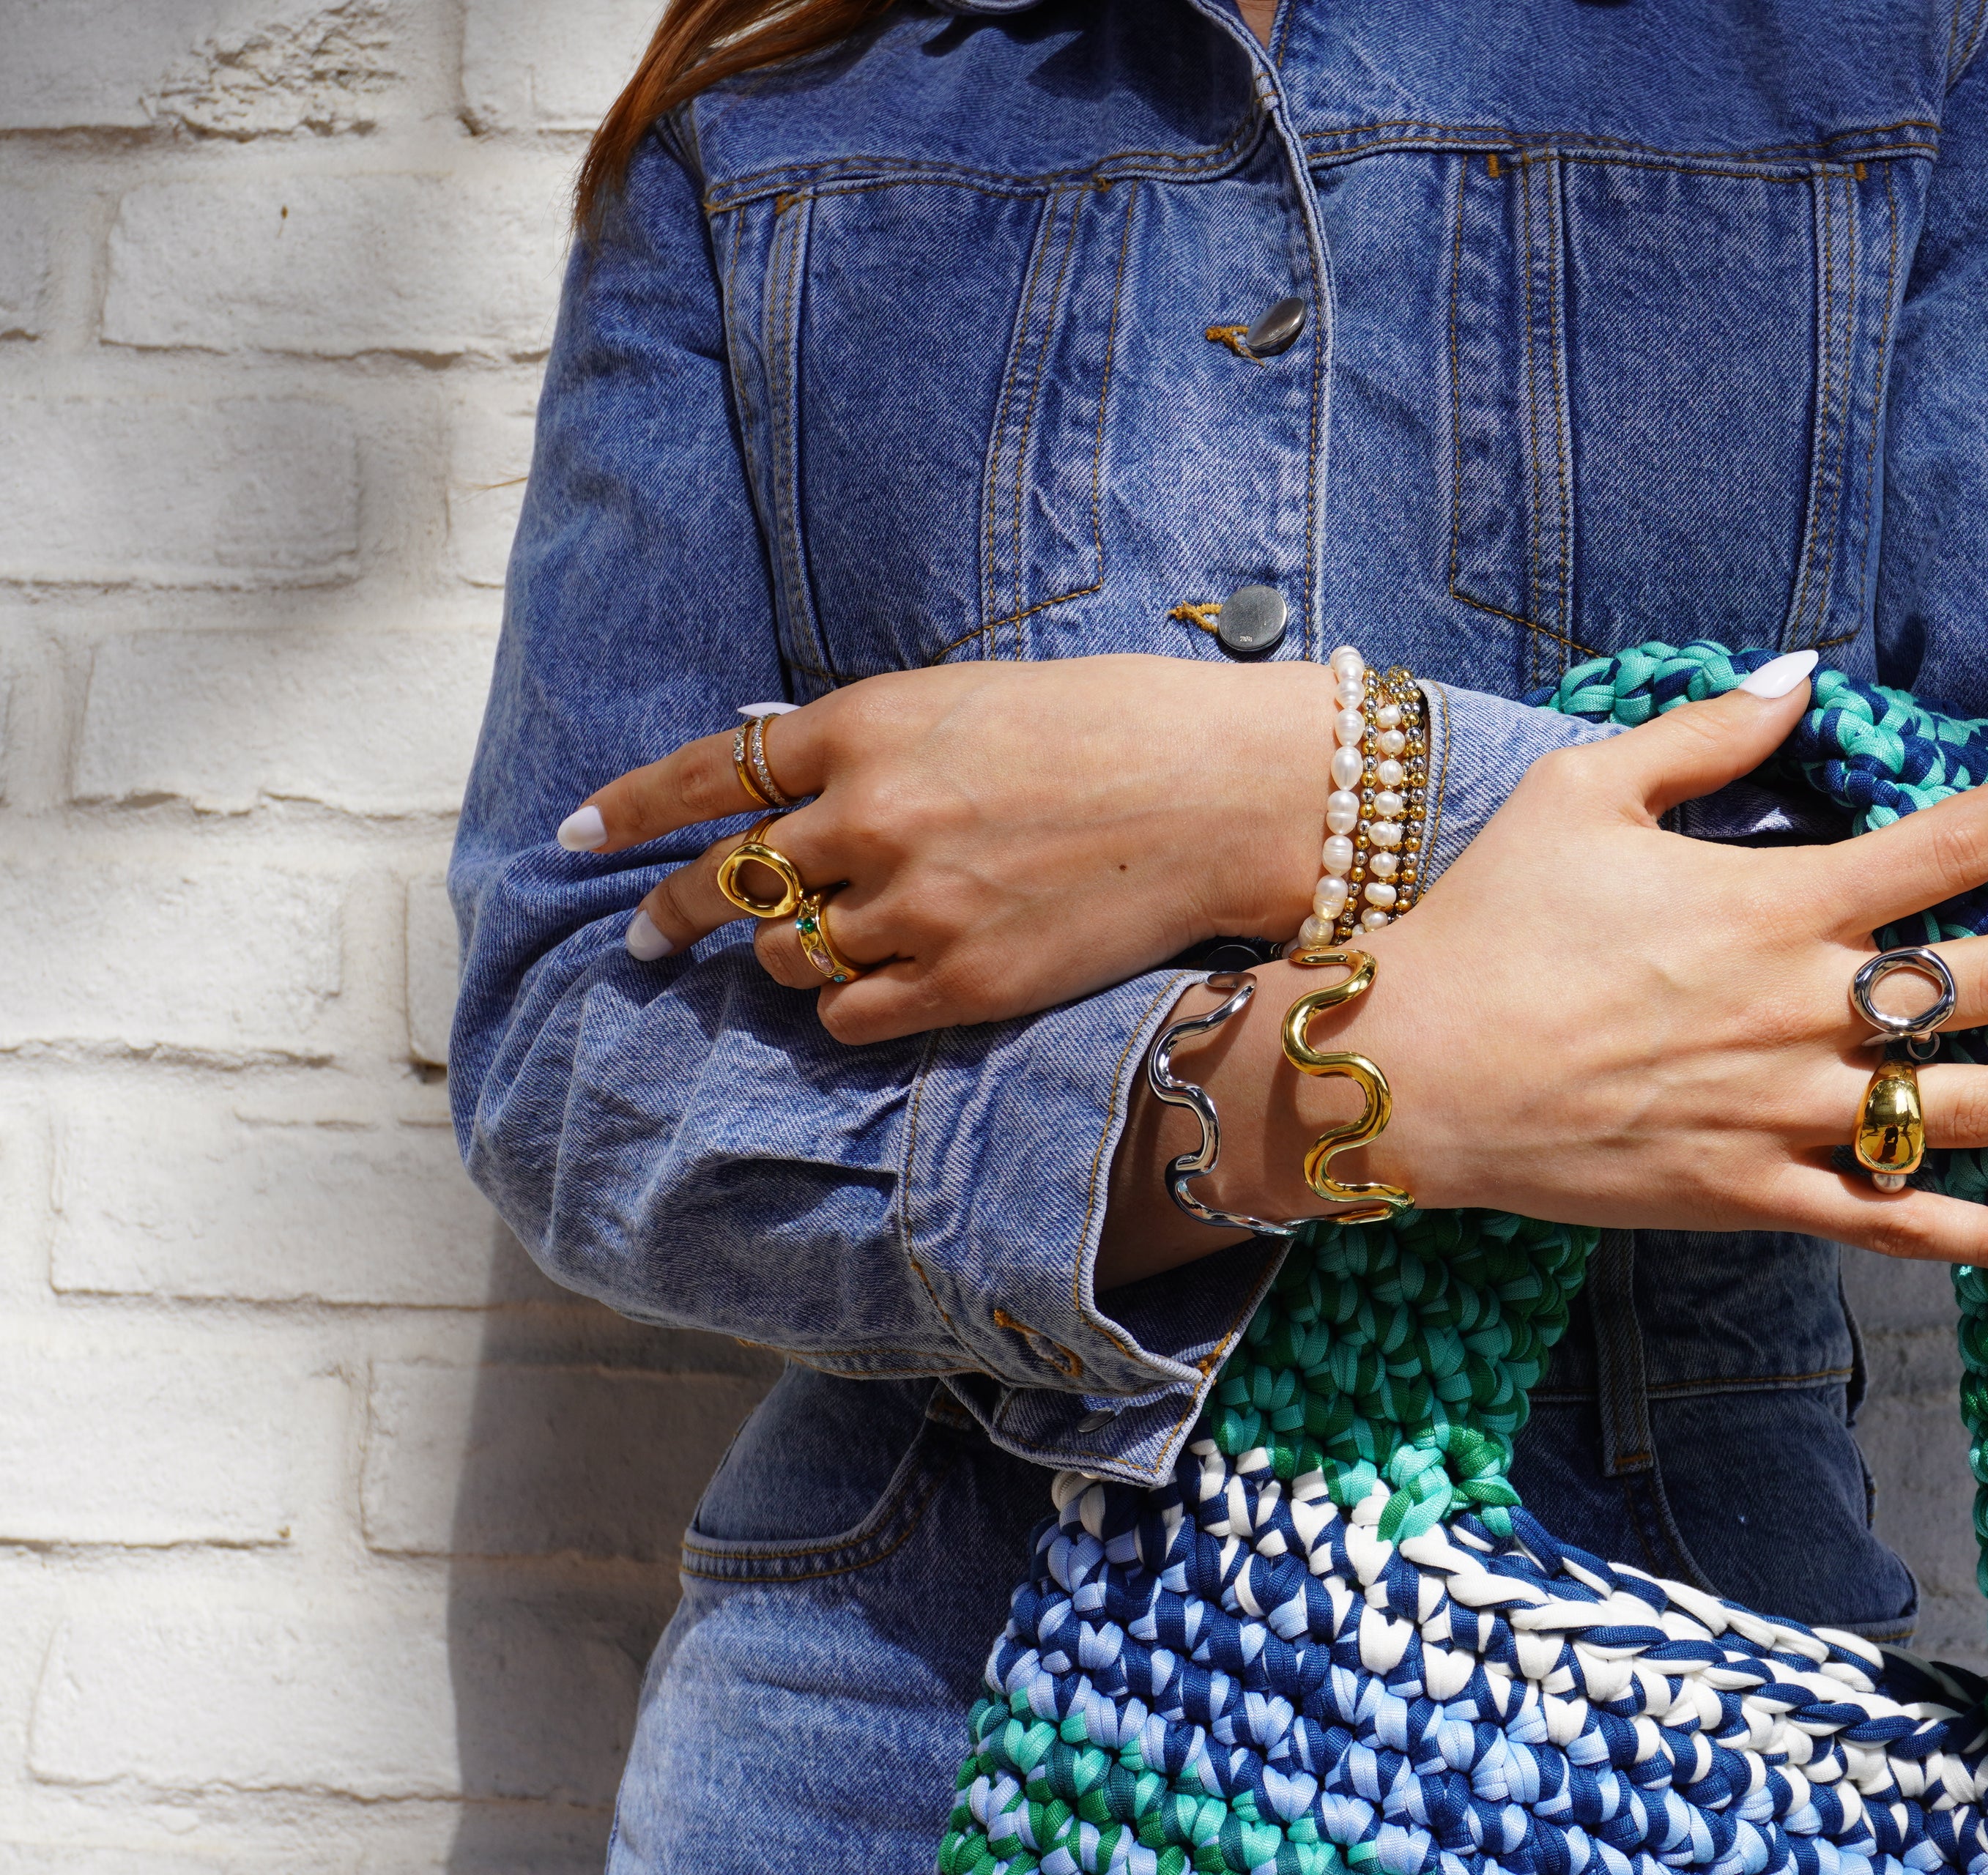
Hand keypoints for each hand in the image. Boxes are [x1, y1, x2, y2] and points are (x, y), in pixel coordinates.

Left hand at [556, 657, 1327, 1040]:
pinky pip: (848, 1014)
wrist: (1223, 794)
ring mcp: (915, 905)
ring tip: (830, 945)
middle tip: (647, 938)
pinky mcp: (963, 980)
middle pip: (730, 883)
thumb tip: (778, 773)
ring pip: (785, 958)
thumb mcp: (968, 698)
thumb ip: (868, 741)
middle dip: (676, 914)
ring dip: (788, 956)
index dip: (631, 810)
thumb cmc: (1113, 726)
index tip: (578, 838)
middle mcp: (873, 815)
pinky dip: (844, 1005)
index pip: (709, 773)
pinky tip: (879, 986)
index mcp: (868, 725)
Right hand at [1111, 653, 1987, 1278]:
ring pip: (1978, 1110)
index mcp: (1773, 907)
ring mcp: (1788, 1117)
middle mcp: (1802, 1014)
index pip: (1944, 848)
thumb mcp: (1584, 791)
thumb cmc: (1491, 921)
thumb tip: (1802, 671)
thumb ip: (1706, 734)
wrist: (1412, 1073)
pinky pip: (1901, 1227)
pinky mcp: (1759, 1197)